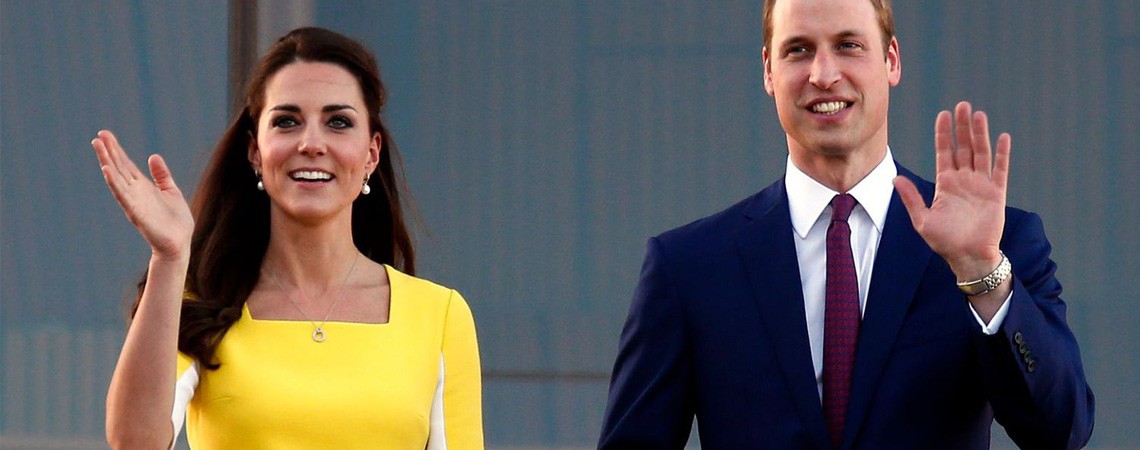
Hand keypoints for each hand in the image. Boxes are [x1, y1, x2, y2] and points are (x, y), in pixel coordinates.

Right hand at [92, 130, 193, 259]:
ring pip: (116, 178)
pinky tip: (107, 170)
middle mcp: (135, 192)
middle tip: (98, 136)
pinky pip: (122, 195)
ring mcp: (133, 201)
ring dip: (106, 162)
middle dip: (108, 151)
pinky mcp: (136, 212)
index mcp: (143, 186)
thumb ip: (161, 175)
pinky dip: (114, 183)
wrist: (179, 243)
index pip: (126, 164)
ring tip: (98, 146)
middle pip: (118, 167)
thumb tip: (153, 156)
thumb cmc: (175, 221)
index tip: (105, 134)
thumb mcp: (171, 191)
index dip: (116, 149)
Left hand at [893, 101, 1010, 279]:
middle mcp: (964, 180)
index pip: (944, 152)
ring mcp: (981, 185)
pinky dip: (1002, 154)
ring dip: (980, 134)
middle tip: (962, 105)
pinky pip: (1000, 170)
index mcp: (945, 184)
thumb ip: (912, 198)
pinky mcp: (996, 194)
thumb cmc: (945, 242)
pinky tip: (1003, 137)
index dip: (944, 134)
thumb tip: (895, 179)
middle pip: (963, 147)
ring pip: (981, 153)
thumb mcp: (923, 220)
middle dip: (962, 127)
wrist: (968, 258)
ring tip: (978, 114)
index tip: (943, 114)